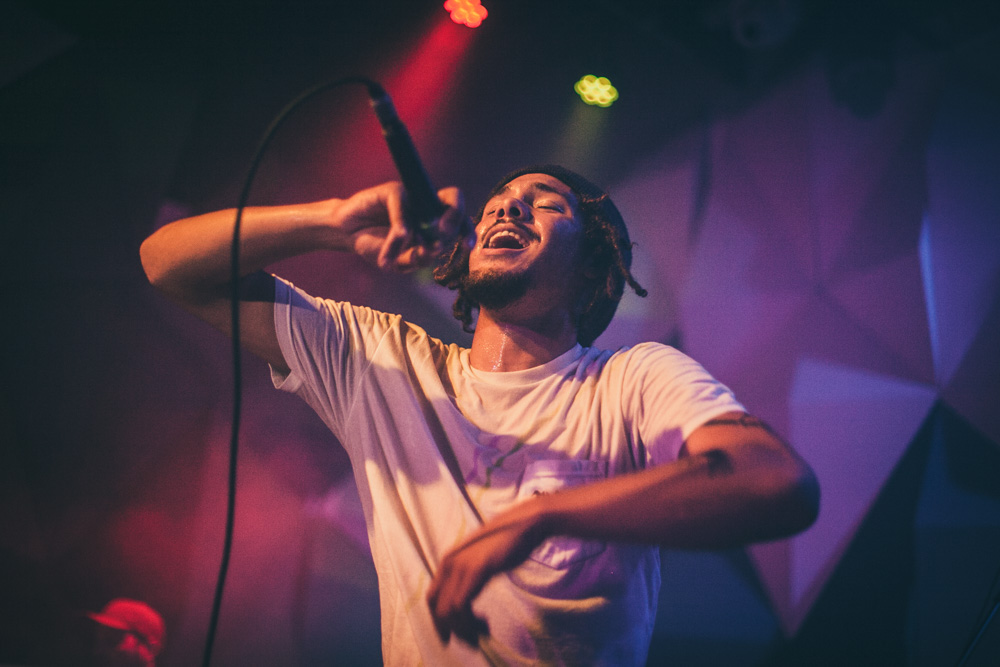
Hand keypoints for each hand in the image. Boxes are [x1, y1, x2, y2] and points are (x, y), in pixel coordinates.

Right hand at [337, 182, 468, 270]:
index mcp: (434, 224)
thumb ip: (417, 259)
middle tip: (446, 236)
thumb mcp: (399, 262)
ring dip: (430, 227)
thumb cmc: (376, 245)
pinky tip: (395, 242)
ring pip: (431, 200)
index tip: (468, 246)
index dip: (467, 232)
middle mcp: (426, 207)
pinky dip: (399, 230)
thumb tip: (434, 252)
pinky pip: (402, 207)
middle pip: (454, 200)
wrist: (346, 235)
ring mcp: (410, 197)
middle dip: (457, 218)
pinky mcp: (393, 191)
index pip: (458, 222)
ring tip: (420, 247)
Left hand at [426, 498, 548, 644]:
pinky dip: (469, 621)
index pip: (431, 598)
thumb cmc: (507, 542)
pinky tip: (485, 622)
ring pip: (448, 611)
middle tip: (470, 641)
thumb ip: (467, 574)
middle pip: (436, 608)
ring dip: (464, 629)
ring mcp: (461, 566)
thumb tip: (464, 597)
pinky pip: (460, 606)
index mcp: (448, 561)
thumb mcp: (480, 559)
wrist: (524, 524)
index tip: (451, 637)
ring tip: (482, 632)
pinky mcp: (476, 570)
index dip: (438, 621)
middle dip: (449, 630)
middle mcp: (449, 563)